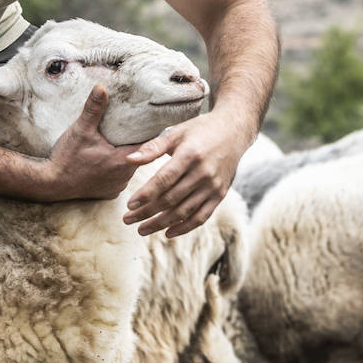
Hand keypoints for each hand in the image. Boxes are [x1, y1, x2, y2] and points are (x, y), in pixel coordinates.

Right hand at [44, 86, 143, 200]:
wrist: (51, 183)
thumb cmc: (66, 158)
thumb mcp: (81, 130)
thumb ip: (94, 109)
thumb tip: (101, 88)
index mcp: (122, 162)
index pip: (147, 145)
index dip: (147, 133)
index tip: (146, 121)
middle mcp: (124, 177)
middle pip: (139, 156)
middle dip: (136, 143)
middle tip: (133, 128)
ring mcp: (117, 187)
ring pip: (130, 167)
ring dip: (126, 156)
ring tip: (122, 142)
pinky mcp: (109, 193)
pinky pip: (120, 177)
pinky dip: (117, 169)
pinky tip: (109, 159)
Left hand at [122, 109, 248, 237]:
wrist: (234, 131)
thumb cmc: (201, 130)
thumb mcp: (177, 133)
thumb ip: (153, 147)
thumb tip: (129, 160)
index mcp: (190, 155)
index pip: (164, 180)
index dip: (146, 194)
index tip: (129, 205)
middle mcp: (203, 173)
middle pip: (171, 199)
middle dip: (147, 212)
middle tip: (127, 220)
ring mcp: (213, 186)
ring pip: (184, 211)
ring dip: (161, 223)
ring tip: (142, 230)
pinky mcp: (220, 194)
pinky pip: (201, 217)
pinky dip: (185, 227)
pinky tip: (168, 233)